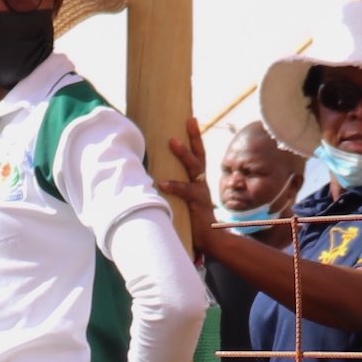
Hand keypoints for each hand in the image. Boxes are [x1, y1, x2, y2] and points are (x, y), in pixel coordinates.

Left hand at [159, 116, 217, 258]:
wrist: (211, 241)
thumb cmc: (193, 224)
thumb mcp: (182, 205)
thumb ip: (171, 195)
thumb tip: (151, 186)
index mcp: (199, 182)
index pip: (198, 156)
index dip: (195, 139)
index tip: (191, 119)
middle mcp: (202, 183)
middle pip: (200, 155)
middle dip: (194, 137)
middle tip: (190, 120)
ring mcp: (201, 191)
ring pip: (194, 167)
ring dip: (183, 153)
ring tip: (172, 141)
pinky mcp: (198, 203)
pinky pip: (186, 191)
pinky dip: (174, 186)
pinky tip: (162, 183)